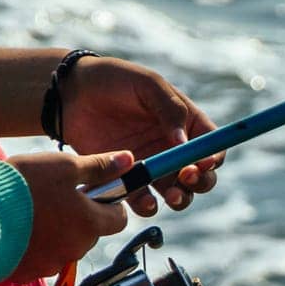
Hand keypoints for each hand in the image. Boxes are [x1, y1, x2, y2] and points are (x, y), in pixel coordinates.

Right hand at [6, 151, 132, 281]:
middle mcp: (76, 249)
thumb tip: (128, 160)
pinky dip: (34, 244)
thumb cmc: (19, 187)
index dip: (109, 203)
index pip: (119, 219)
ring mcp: (51, 264)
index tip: (91, 191)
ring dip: (55, 231)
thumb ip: (97, 167)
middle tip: (52, 197)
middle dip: (78, 216)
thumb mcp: (62, 167)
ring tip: (29, 211)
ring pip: (64, 245)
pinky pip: (39, 257)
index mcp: (90, 224)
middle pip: (90, 232)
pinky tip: (16, 228)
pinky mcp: (27, 272)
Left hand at [56, 56, 222, 216]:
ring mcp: (152, 167)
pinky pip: (143, 199)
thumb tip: (183, 142)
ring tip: (172, 196)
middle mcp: (174, 149)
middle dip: (200, 182)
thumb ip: (170, 110)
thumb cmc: (114, 80)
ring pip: (177, 193)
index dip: (213, 158)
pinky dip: (147, 205)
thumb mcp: (148, 85)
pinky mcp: (127, 180)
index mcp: (187, 124)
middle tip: (186, 178)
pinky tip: (145, 200)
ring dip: (181, 199)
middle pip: (200, 176)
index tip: (203, 162)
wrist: (71, 94)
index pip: (212, 147)